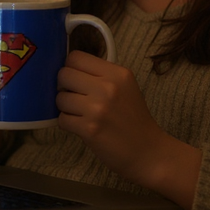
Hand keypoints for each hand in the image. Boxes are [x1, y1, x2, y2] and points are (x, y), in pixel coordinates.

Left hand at [56, 50, 199, 209]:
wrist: (148, 152)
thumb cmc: (134, 120)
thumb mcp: (125, 88)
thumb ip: (101, 75)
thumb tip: (68, 70)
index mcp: (118, 73)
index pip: (76, 57)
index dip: (71, 68)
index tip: (77, 80)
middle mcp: (108, 87)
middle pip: (64, 74)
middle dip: (65, 87)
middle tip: (76, 97)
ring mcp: (98, 108)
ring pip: (60, 98)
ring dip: (66, 107)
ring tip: (81, 114)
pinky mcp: (89, 129)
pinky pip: (62, 119)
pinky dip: (68, 124)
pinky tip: (82, 127)